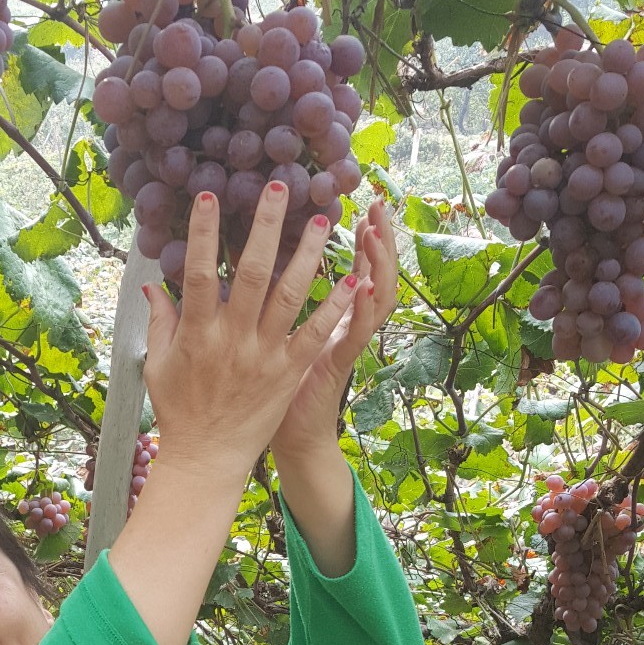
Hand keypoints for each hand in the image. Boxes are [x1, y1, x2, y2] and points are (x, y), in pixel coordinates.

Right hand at [142, 185, 350, 476]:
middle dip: (266, 226)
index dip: (204, 234)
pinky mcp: (289, 373)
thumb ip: (159, 322)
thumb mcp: (157, 365)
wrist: (206, 459)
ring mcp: (264, 355)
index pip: (198, 273)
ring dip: (308, 254)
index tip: (210, 196)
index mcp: (197, 333)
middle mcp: (232, 339)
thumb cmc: (179, 411)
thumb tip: (150, 285)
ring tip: (322, 220)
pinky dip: (335, 307)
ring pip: (290, 295)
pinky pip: (315, 334)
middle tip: (279, 186)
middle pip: (252, 272)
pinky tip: (352, 279)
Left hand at [270, 199, 398, 468]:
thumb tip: (264, 269)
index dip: (364, 242)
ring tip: (373, 233)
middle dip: (379, 241)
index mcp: (332, 320)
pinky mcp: (336, 365)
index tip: (362, 208)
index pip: (358, 270)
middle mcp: (344, 328)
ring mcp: (344, 345)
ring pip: (374, 299)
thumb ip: (276, 307)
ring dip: (376, 264)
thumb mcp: (280, 341)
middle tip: (376, 205)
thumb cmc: (278, 391)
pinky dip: (361, 309)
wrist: (289, 439)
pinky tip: (365, 283)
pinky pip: (355, 334)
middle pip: (375, 275)